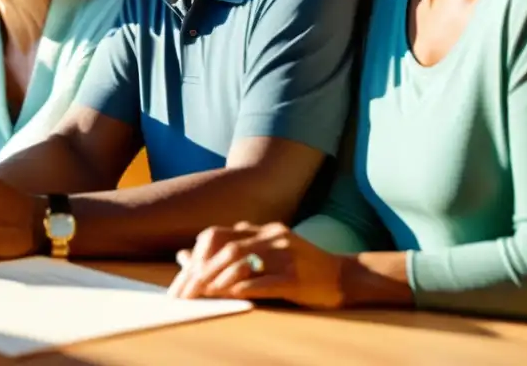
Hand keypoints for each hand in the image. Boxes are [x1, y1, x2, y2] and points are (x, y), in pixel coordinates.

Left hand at [168, 222, 346, 308]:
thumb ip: (230, 250)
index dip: (195, 256)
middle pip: (224, 249)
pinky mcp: (295, 277)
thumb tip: (185, 255)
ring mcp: (285, 254)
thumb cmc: (300, 268)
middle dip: (200, 272)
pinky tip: (229, 296)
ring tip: (200, 296)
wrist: (343, 277)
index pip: (216, 235)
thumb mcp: (265, 253)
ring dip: (216, 280)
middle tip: (185, 293)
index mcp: (262, 230)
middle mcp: (271, 236)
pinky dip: (243, 288)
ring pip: (241, 262)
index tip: (183, 278)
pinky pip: (264, 281)